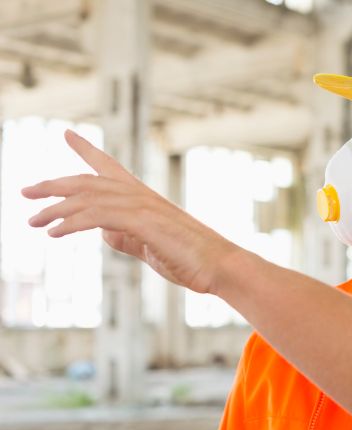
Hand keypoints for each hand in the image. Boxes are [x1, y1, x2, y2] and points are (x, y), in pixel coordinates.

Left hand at [23, 129, 242, 293]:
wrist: (219, 266)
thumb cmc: (190, 259)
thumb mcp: (150, 247)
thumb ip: (125, 238)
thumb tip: (103, 233)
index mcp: (144, 198)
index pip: (109, 166)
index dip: (86, 150)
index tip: (67, 135)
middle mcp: (141, 195)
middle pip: (87, 181)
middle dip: (53, 185)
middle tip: (26, 192)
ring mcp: (142, 206)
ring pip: (87, 198)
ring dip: (55, 209)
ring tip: (33, 222)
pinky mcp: (142, 222)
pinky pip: (97, 217)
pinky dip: (72, 223)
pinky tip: (55, 233)